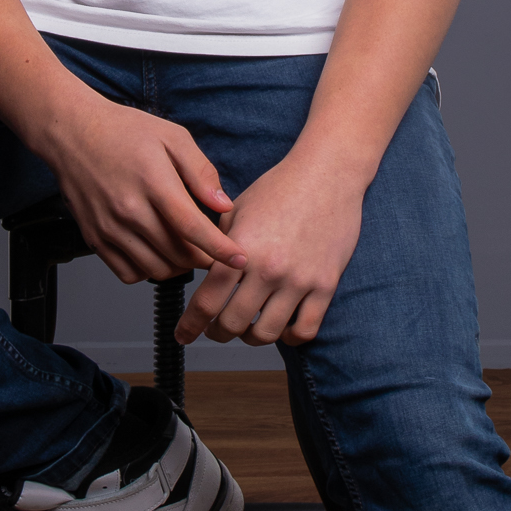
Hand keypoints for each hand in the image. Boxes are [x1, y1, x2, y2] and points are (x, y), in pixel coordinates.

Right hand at [40, 96, 249, 289]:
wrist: (71, 132)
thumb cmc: (123, 130)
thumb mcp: (172, 137)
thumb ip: (201, 172)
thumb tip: (224, 204)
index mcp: (153, 182)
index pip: (193, 228)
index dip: (220, 249)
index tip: (240, 258)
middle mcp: (129, 210)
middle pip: (178, 254)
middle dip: (203, 258)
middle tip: (211, 248)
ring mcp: (109, 227)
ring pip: (156, 269)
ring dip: (178, 267)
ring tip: (185, 249)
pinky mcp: (94, 237)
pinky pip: (128, 273)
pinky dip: (148, 271)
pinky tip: (156, 251)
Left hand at [173, 148, 363, 348]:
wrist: (328, 173)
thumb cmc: (280, 187)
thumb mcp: (237, 211)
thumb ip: (217, 244)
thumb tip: (199, 273)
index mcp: (241, 248)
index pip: (207, 301)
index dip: (190, 325)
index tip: (183, 335)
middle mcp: (269, 268)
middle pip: (233, 324)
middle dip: (218, 333)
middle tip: (215, 330)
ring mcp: (299, 279)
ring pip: (267, 333)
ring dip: (250, 337)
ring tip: (247, 328)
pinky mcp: (326, 285)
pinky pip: (305, 330)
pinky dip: (290, 337)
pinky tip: (283, 328)